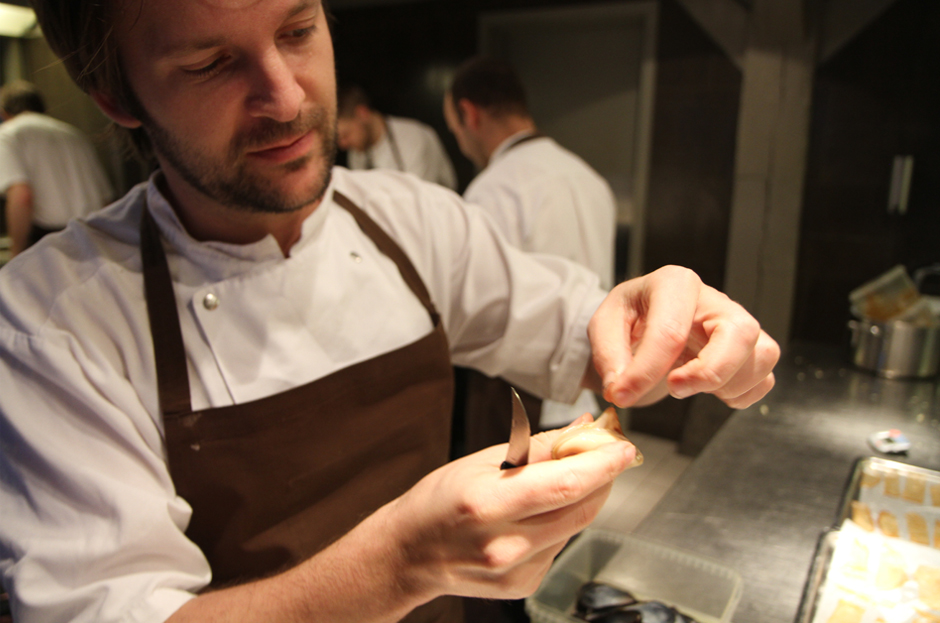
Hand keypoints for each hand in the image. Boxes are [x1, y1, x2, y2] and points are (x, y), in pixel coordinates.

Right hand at [385, 422, 636, 602]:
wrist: (409, 554)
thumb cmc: (440, 500)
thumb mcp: (483, 461)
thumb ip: (539, 448)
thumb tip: (584, 429)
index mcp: (489, 505)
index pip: (567, 485)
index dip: (603, 465)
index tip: (624, 446)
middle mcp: (505, 545)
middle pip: (582, 508)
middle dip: (603, 478)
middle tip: (609, 452)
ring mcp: (516, 571)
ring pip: (575, 526)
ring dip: (583, 497)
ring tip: (568, 476)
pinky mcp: (524, 586)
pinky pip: (560, 545)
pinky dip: (561, 522)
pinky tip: (538, 513)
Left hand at [587, 265, 779, 408]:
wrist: (643, 322)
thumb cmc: (629, 318)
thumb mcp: (604, 326)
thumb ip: (609, 356)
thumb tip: (621, 389)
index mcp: (674, 283)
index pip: (670, 330)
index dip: (645, 370)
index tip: (622, 394)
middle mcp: (714, 300)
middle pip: (740, 332)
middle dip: (710, 371)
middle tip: (674, 388)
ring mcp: (736, 324)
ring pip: (762, 354)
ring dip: (728, 384)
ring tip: (688, 385)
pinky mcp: (748, 350)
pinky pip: (765, 377)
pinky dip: (742, 394)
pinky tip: (709, 391)